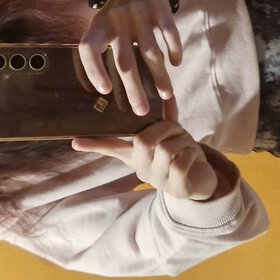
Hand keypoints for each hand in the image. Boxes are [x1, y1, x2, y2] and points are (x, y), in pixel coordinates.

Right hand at [72, 118, 218, 200]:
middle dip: (164, 129)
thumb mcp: (171, 136)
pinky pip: (181, 161)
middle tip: (177, 131)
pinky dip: (191, 153)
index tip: (74, 141)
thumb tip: (164, 92)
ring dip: (183, 141)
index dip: (95, 144)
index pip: (113, 148)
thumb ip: (163, 118)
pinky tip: (194, 158)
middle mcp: (142, 169)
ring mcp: (157, 180)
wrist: (204, 182)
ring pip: (165, 148)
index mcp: (137, 156)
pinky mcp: (176, 187)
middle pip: (143, 141)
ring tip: (188, 146)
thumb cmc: (183, 155)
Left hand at [79, 0, 182, 115]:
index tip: (105, 91)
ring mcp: (139, 13)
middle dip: (134, 89)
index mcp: (98, 27)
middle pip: (124, 61)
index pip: (89, 50)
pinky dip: (174, 49)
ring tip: (166, 95)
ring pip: (150, 51)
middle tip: (141, 111)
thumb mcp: (100, 27)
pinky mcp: (159, 7)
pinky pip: (169, 32)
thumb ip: (100, 53)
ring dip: (159, 75)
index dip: (93, 71)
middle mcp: (117, 20)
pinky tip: (176, 64)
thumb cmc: (115, 15)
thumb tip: (101, 92)